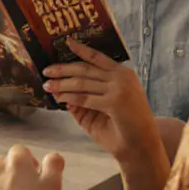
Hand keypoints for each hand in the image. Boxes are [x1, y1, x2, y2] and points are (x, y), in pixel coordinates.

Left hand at [43, 39, 157, 159]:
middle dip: (63, 69)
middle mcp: (122, 77)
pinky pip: (84, 98)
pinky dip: (69, 97)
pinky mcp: (114, 102)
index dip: (82, 49)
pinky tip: (59, 98)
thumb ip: (85, 97)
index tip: (67, 42)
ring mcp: (119, 88)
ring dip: (61, 84)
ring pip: (82, 83)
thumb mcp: (102, 107)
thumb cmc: (123, 128)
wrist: (141, 147)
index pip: (98, 57)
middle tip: (47, 70)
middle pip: (86, 69)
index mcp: (123, 74)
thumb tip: (61, 91)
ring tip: (47, 85)